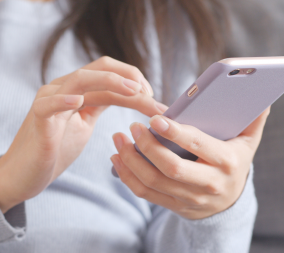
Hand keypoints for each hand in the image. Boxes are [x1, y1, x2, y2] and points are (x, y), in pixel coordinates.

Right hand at [0, 56, 166, 213]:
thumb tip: (128, 95)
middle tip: (151, 94)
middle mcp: (65, 89)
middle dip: (130, 78)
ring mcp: (50, 101)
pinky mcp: (38, 119)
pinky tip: (78, 101)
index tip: (153, 98)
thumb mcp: (85, 122)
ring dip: (110, 82)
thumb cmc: (57, 148)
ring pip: (80, 79)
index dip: (135, 81)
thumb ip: (100, 105)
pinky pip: (49, 104)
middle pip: (100, 69)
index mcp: (79, 91)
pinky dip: (63, 100)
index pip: (110, 75)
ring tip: (133, 91)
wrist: (28, 173)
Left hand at [111, 107, 269, 218]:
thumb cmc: (234, 162)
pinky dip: (127, 177)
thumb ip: (252, 120)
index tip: (154, 118)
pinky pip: (146, 193)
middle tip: (132, 127)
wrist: (229, 200)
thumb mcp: (247, 142)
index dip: (174, 132)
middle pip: (170, 167)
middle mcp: (208, 183)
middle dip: (146, 146)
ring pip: (152, 182)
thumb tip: (259, 98)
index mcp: (226, 162)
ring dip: (130, 160)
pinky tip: (118, 159)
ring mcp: (189, 198)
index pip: (197, 145)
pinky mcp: (174, 205)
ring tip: (118, 139)